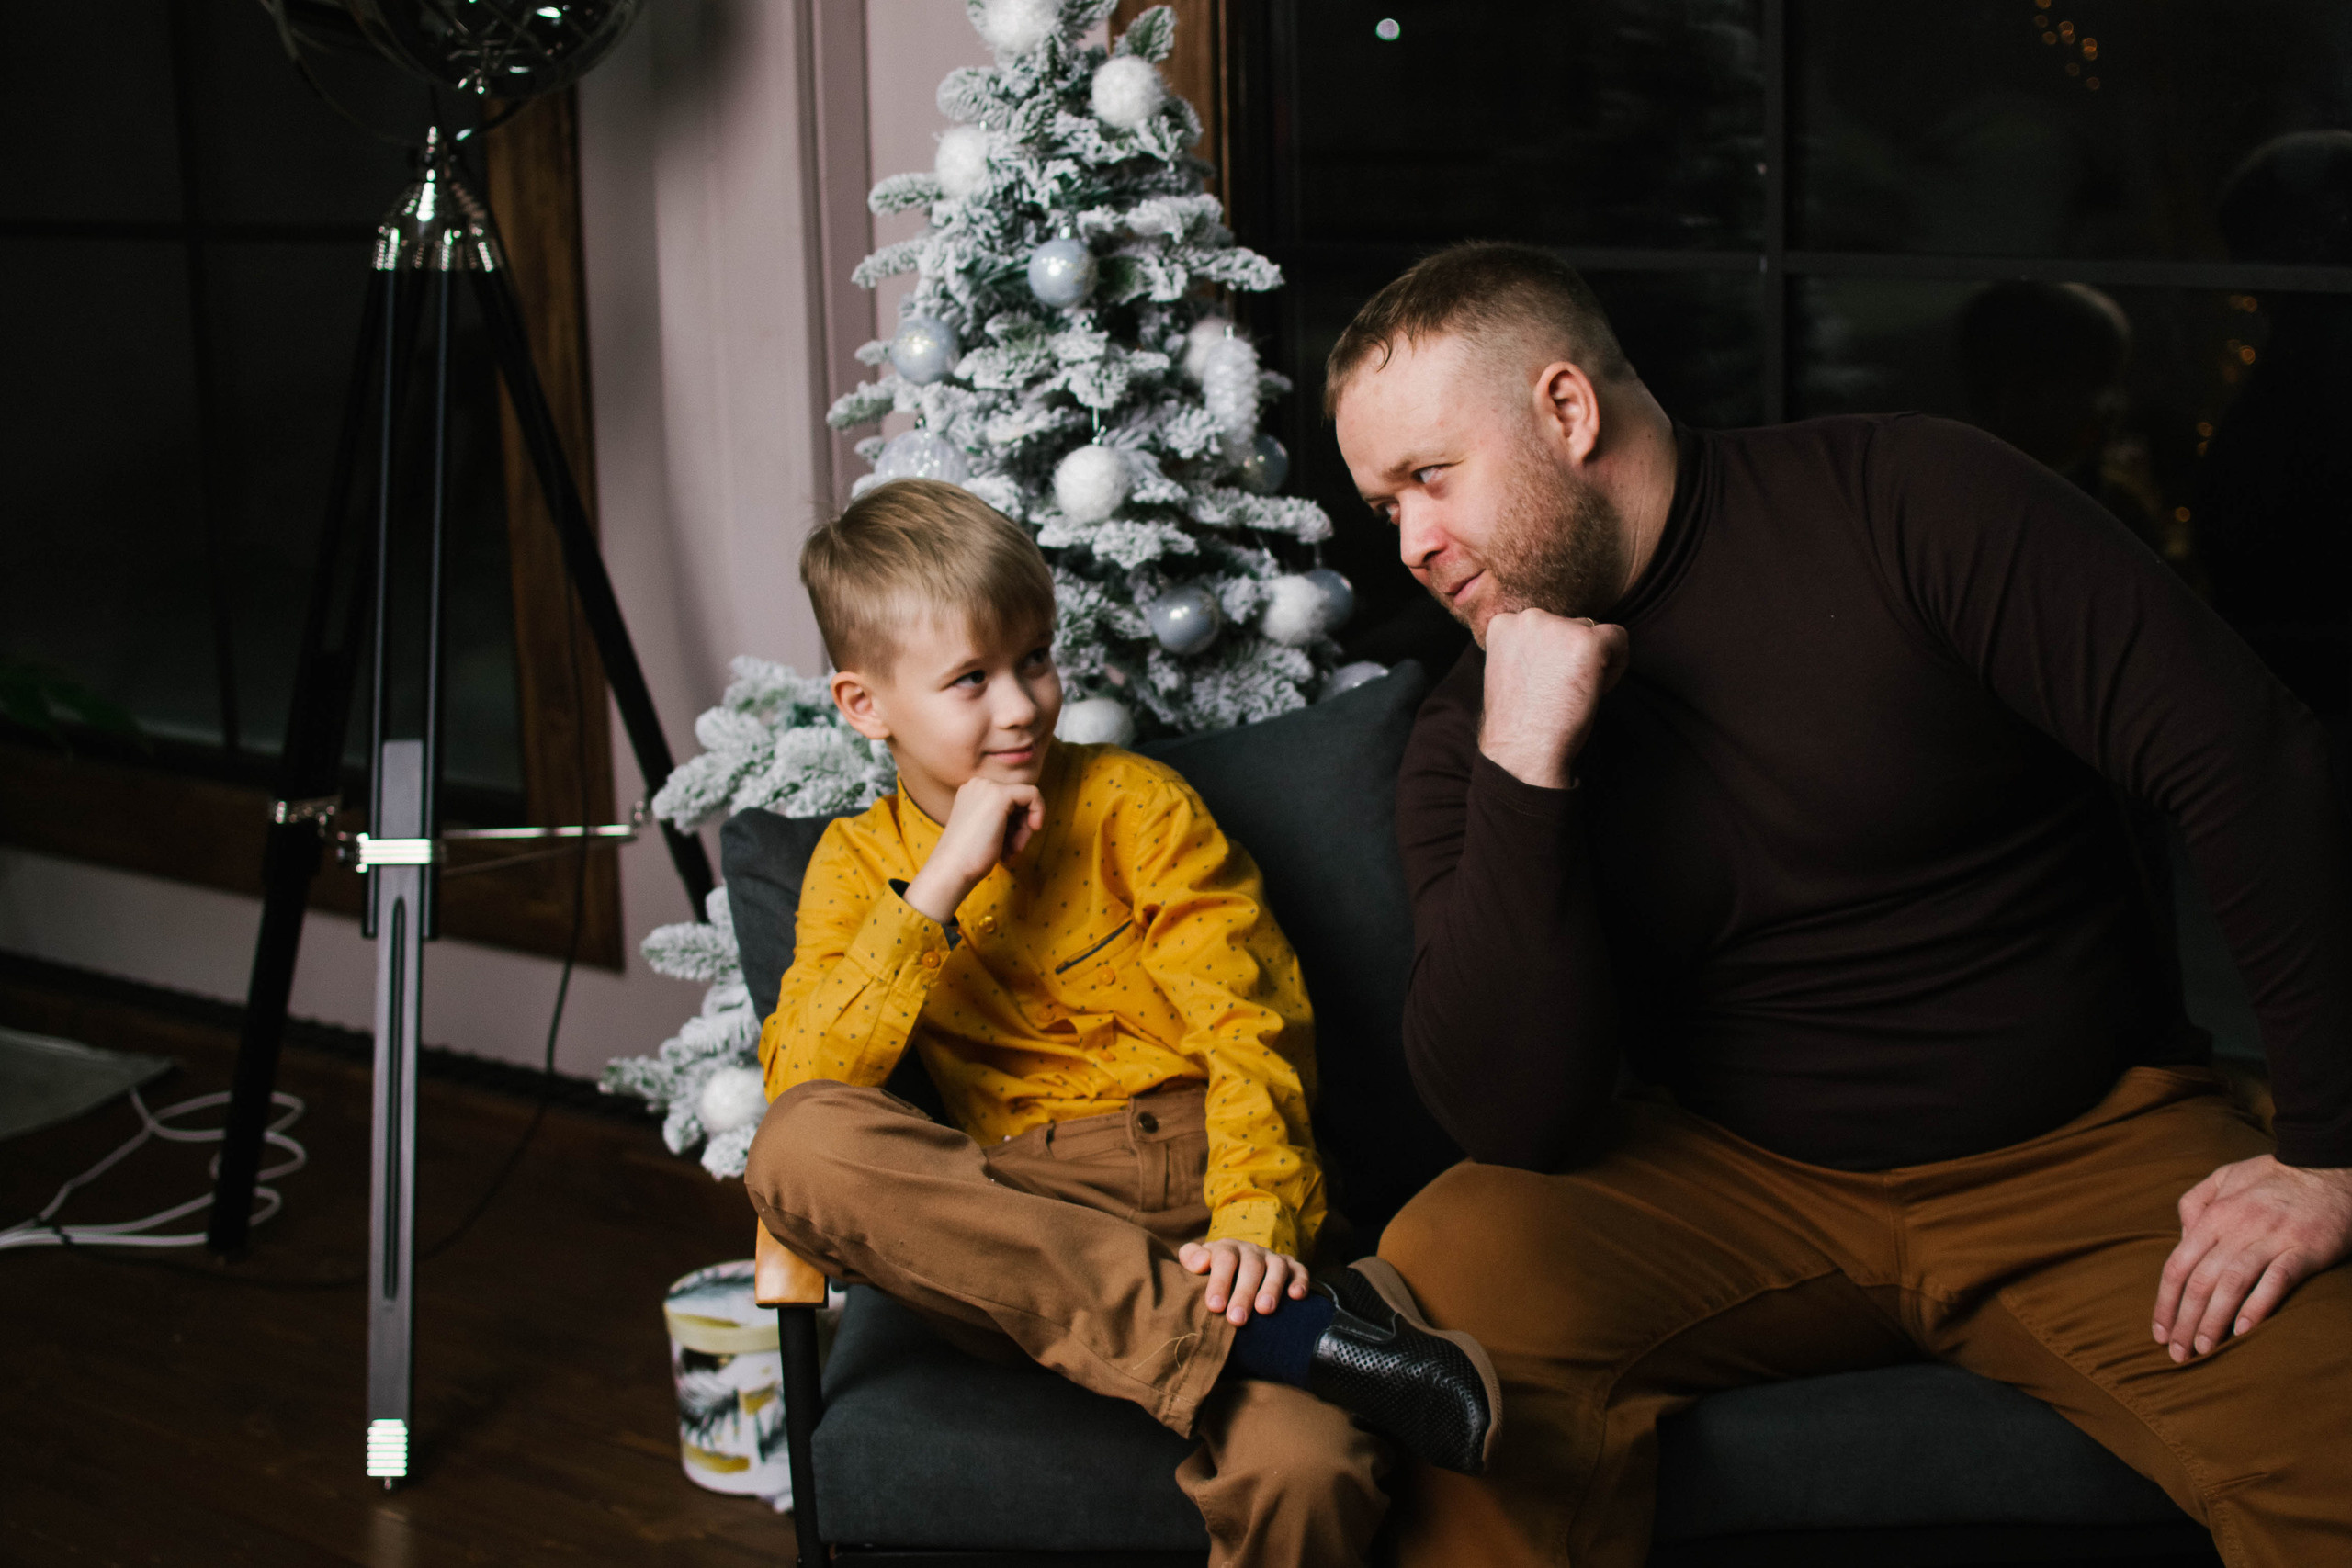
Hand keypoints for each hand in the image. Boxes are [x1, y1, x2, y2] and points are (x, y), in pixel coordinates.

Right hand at [902, 777, 1044, 922]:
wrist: (953, 868)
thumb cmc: (969, 857)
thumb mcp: (986, 830)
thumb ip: (1002, 817)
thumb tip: (1029, 814)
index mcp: (972, 792)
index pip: (1007, 801)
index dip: (1014, 824)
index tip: (1009, 846)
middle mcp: (978, 784)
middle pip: (1017, 800)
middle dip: (1020, 827)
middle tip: (1013, 850)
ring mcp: (988, 787)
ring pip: (1025, 801)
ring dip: (1024, 829)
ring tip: (1012, 851)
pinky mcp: (1000, 795)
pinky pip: (1033, 794)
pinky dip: (1038, 812)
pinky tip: (1033, 829)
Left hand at [1178, 1238, 1312, 1326]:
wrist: (1238, 1261)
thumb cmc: (1214, 1269)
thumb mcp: (1198, 1259)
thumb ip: (1191, 1257)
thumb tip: (1200, 1263)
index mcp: (1228, 1248)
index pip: (1225, 1259)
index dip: (1220, 1281)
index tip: (1214, 1306)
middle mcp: (1252, 1251)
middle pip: (1251, 1267)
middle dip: (1244, 1293)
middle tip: (1237, 1319)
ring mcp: (1273, 1258)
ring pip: (1277, 1268)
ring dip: (1272, 1288)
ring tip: (1265, 1310)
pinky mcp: (1292, 1267)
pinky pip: (1300, 1270)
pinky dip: (1300, 1281)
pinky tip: (1296, 1296)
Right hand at [1478, 609, 1629, 789]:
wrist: (1522, 751)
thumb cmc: (1517, 723)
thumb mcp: (1510, 671)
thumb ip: (1529, 649)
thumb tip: (1561, 645)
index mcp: (1504, 624)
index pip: (1545, 626)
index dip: (1551, 657)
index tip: (1544, 685)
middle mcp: (1529, 618)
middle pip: (1570, 626)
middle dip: (1572, 657)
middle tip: (1560, 693)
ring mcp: (1558, 627)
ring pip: (1593, 632)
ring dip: (1592, 661)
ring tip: (1572, 695)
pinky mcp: (1586, 640)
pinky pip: (1619, 638)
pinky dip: (1617, 665)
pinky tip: (1595, 690)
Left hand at [2152, 1154, 2351, 1361]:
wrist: (2325, 1168)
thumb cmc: (2270, 1177)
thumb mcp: (2223, 1178)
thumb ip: (2195, 1204)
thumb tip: (2180, 1238)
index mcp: (2213, 1215)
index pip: (2177, 1266)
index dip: (2165, 1303)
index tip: (2158, 1331)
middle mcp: (2236, 1229)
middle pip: (2199, 1281)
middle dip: (2184, 1321)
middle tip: (2177, 1353)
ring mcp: (2270, 1239)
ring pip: (2231, 1284)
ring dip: (2213, 1320)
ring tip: (2204, 1349)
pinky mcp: (2303, 1250)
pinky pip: (2276, 1281)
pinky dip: (2258, 1306)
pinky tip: (2244, 1331)